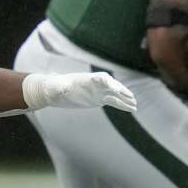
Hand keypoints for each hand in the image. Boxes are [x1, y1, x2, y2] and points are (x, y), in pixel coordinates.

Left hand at [21, 72, 136, 111]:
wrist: (53, 91)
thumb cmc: (53, 87)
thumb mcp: (54, 86)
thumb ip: (59, 86)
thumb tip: (63, 87)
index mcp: (86, 79)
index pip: (102, 79)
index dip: (110, 83)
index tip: (116, 90)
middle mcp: (95, 84)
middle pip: (112, 85)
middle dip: (121, 90)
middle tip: (130, 97)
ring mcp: (98, 92)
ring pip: (115, 94)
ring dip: (125, 99)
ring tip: (135, 105)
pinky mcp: (99, 99)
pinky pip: (114, 102)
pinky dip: (122, 105)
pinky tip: (132, 109)